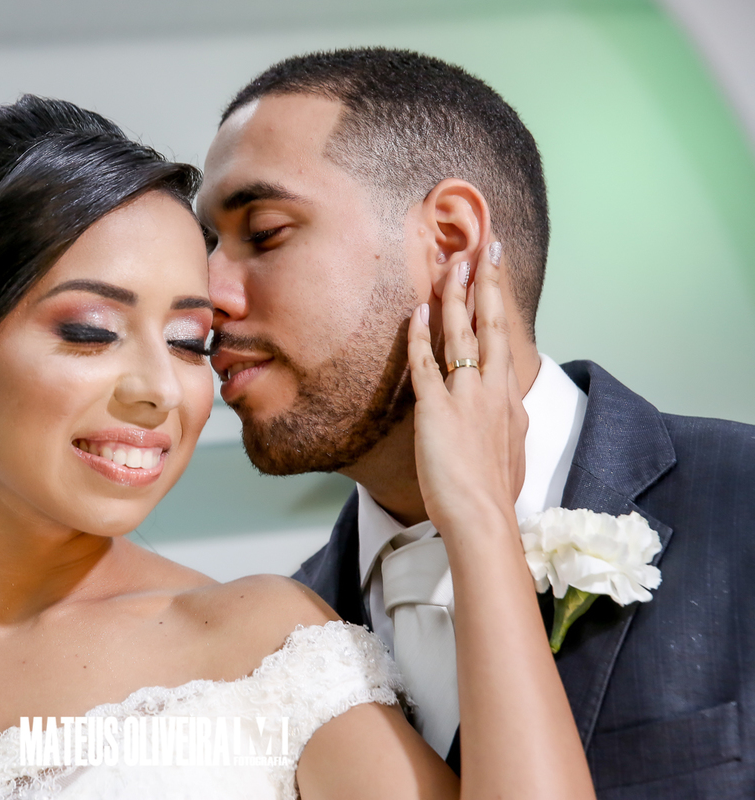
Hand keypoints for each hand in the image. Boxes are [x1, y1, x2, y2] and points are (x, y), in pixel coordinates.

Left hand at [407, 242, 526, 537]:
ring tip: (452, 263)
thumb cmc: (493, 498)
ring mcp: (467, 398)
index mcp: (510, 402)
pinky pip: (426, 365)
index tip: (497, 272)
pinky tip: (417, 312)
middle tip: (484, 247)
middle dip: (487, 284)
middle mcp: (494, 392)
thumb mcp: (510, 456)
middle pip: (492, 325)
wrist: (484, 520)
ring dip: (455, 297)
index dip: (500, 304)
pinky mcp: (438, 411)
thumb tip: (508, 417)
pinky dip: (420, 337)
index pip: (505, 341)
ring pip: (462, 336)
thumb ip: (506, 429)